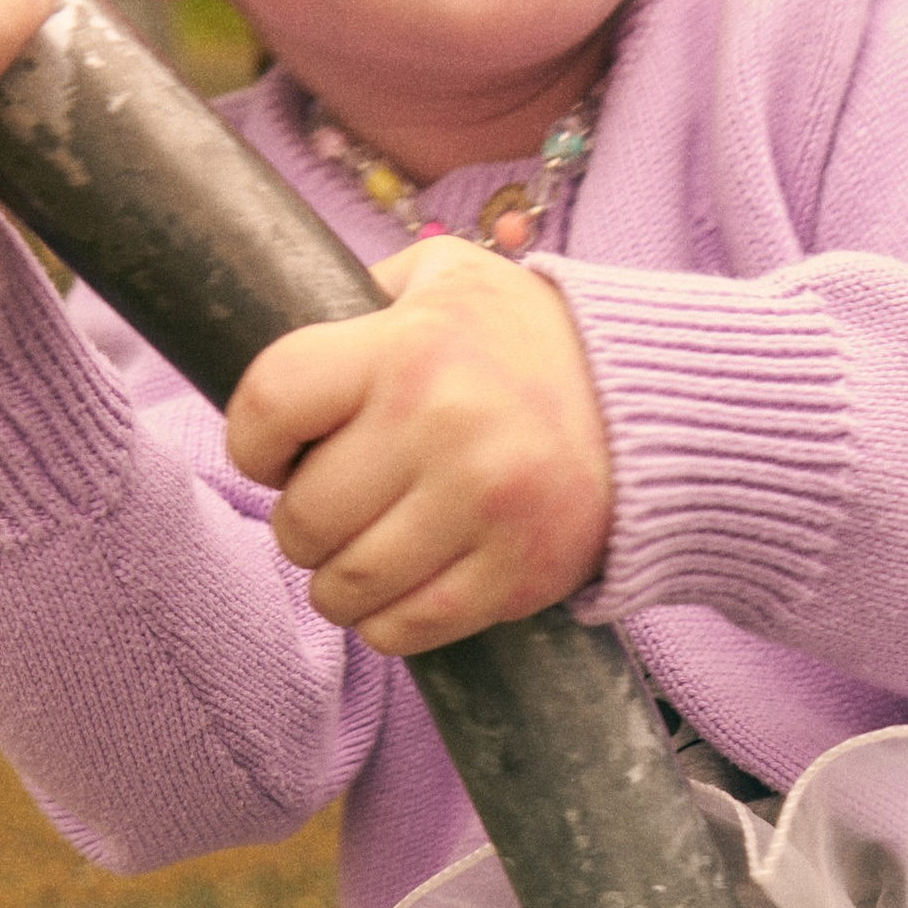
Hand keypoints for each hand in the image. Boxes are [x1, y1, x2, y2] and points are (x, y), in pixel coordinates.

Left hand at [225, 235, 612, 656]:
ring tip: (357, 554)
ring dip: (335, 582)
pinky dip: (383, 623)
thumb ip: (365, 296)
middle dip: (298, 523)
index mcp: (410, 348)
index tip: (274, 452)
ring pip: (345, 586)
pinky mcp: (518, 574)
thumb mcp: (449, 278)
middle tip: (326, 511)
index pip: (269, 405)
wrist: (656, 405)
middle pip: (302, 516)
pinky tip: (396, 593)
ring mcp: (483, 507)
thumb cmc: (529, 342)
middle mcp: (444, 425)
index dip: (252, 442)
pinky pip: (406, 629)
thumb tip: (283, 324)